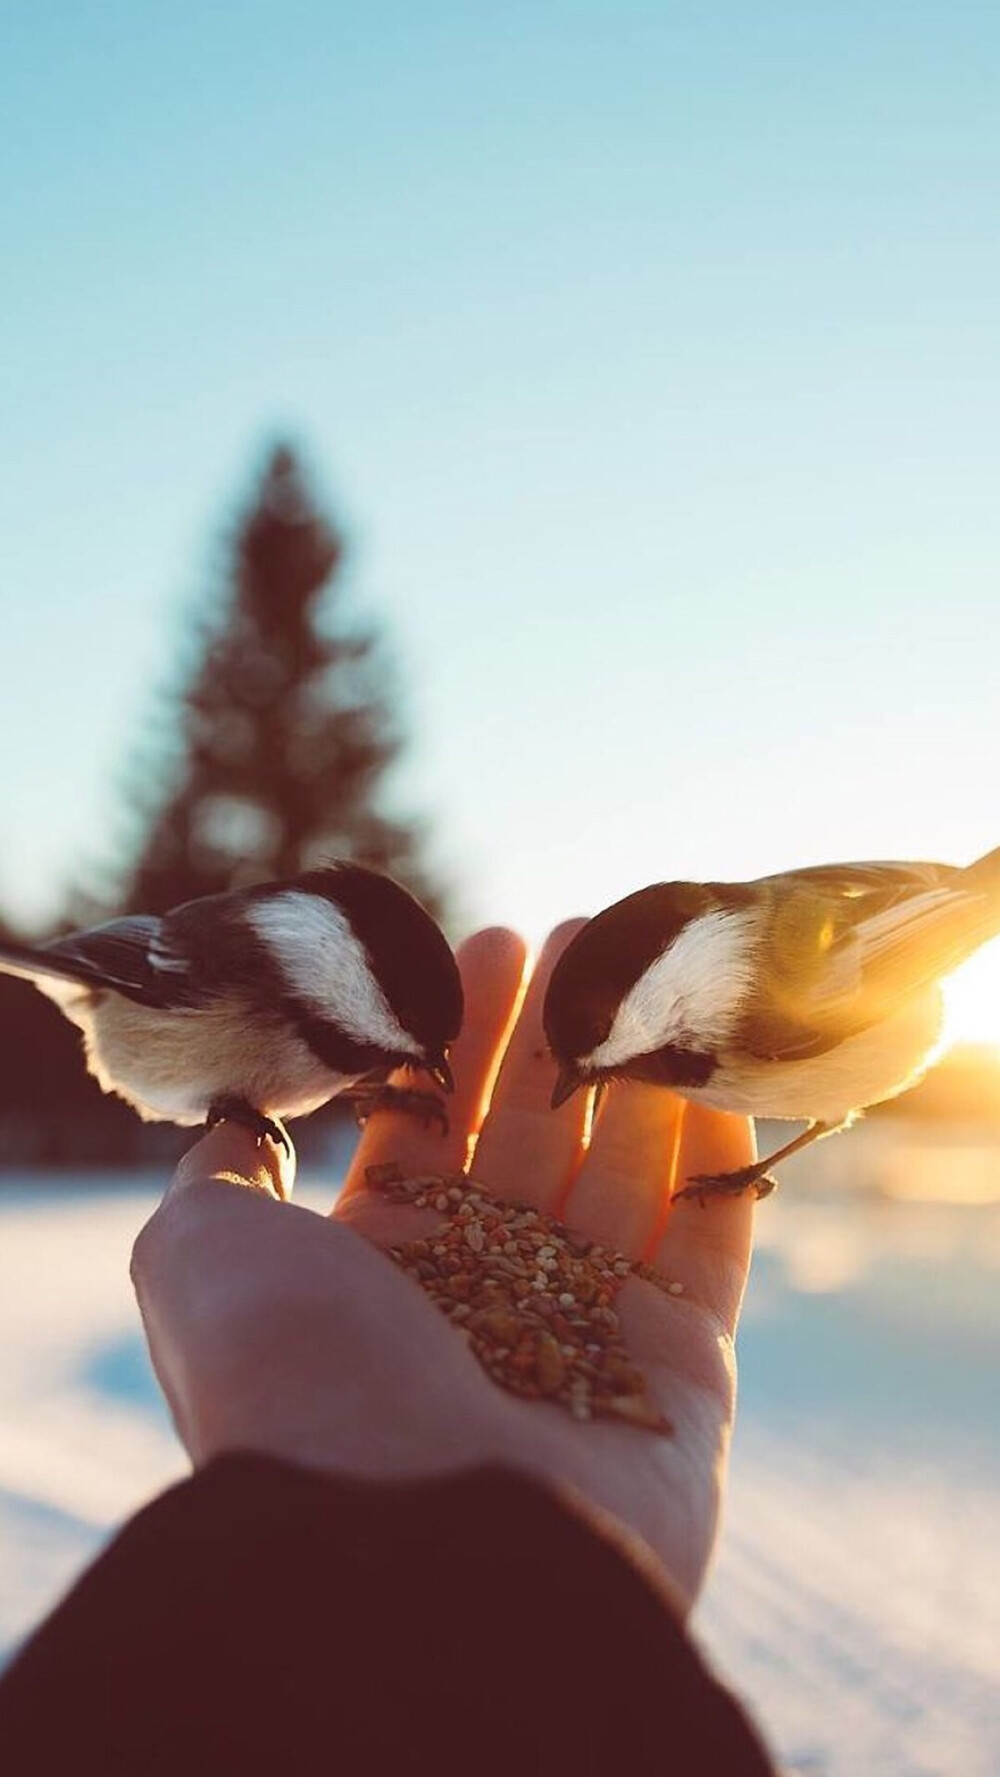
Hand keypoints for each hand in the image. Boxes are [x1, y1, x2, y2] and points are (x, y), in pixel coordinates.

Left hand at [132, 925, 755, 1611]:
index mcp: (373, 1275)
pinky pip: (707, 1247)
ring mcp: (586, 1339)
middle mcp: (481, 1304)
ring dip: (637, 1076)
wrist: (415, 1539)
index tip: (482, 945)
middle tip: (575, 940)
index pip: (426, 1126)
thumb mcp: (201, 1252)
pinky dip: (716, 1162)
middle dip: (549, 1038)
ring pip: (622, 1179)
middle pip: (527, 1139)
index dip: (454, 1036)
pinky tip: (712, 1073)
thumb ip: (220, 1174)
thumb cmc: (299, 1375)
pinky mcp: (682, 1381)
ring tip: (644, 980)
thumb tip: (238, 1121)